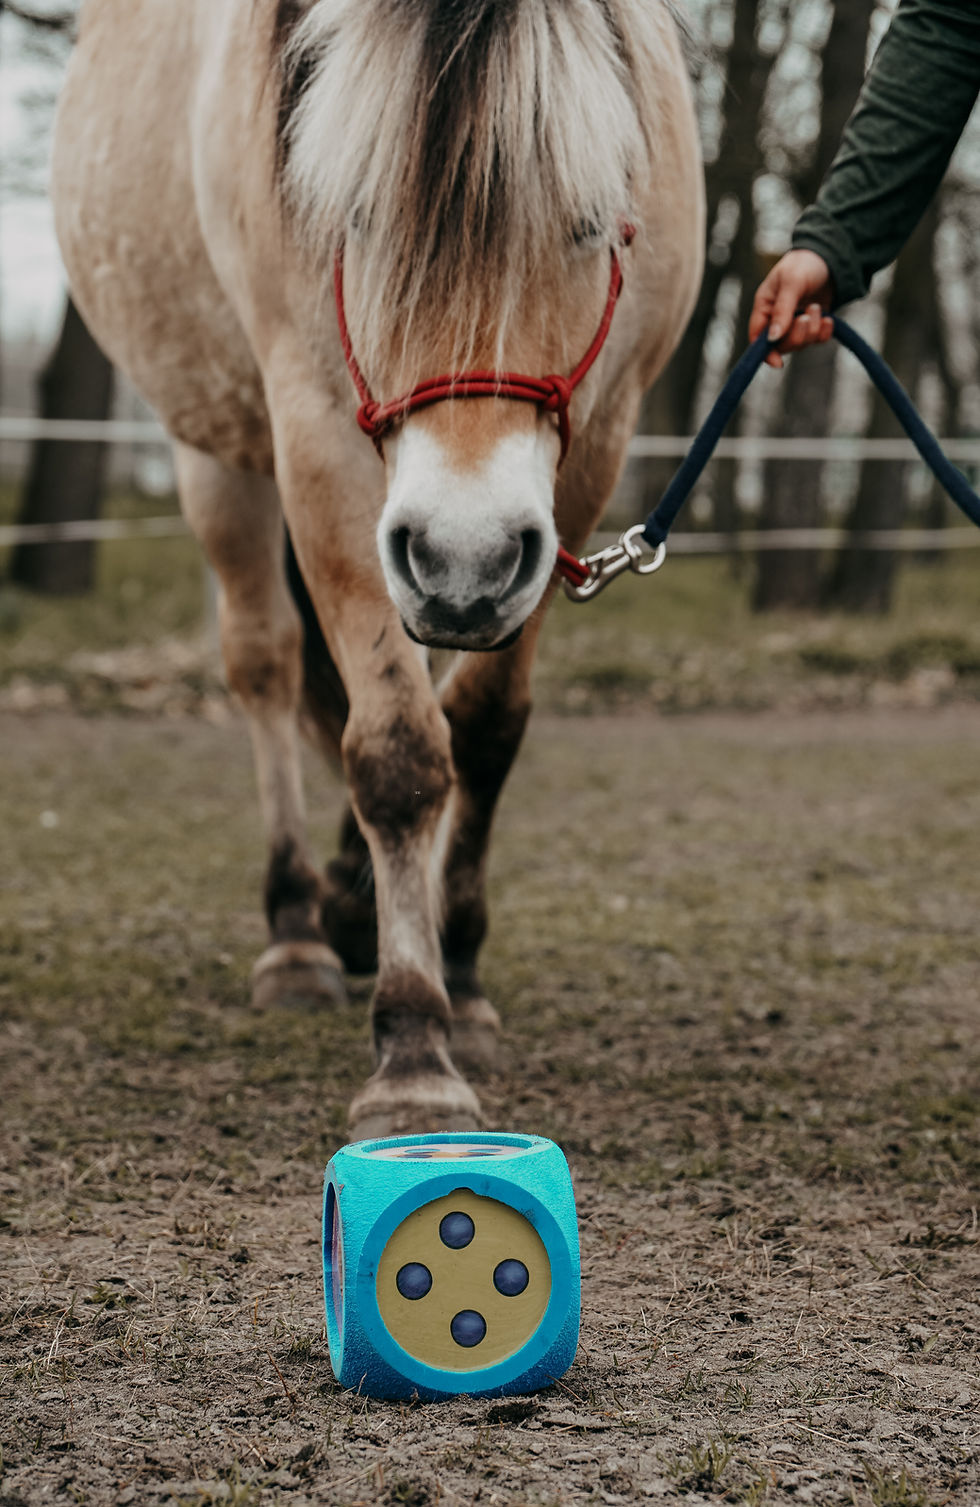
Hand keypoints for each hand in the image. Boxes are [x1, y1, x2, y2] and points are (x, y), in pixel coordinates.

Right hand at [749, 250, 834, 368]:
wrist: (830, 256)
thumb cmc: (804, 264)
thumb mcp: (792, 282)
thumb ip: (782, 310)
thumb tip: (773, 338)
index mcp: (764, 307)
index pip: (758, 338)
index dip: (765, 352)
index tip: (778, 363)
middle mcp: (777, 318)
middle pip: (781, 345)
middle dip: (797, 335)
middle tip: (807, 315)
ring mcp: (795, 323)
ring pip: (801, 343)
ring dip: (812, 329)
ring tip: (817, 307)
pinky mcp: (813, 324)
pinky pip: (817, 340)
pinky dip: (824, 331)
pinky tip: (828, 318)